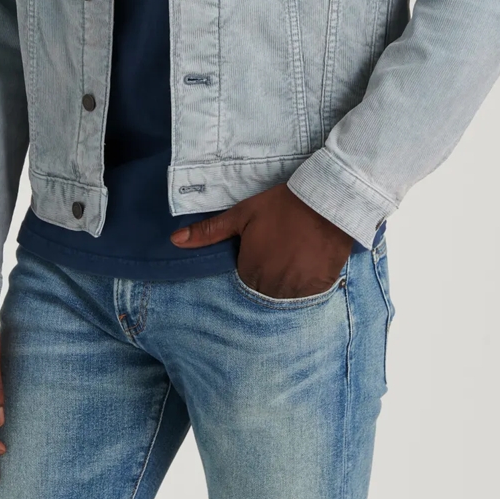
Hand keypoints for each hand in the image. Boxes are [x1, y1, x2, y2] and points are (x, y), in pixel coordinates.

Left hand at [170, 183, 354, 298]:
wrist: (325, 203)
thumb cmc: (280, 207)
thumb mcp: (241, 215)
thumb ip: (209, 232)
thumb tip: (174, 240)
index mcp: (249, 271)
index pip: (243, 280)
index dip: (252, 262)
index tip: (262, 247)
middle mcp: (271, 288)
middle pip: (263, 290)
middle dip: (267, 274)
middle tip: (280, 249)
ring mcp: (296, 291)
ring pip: (285, 295)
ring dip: (287, 280)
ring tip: (295, 255)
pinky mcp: (319, 288)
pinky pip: (307, 295)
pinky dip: (306, 282)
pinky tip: (309, 261)